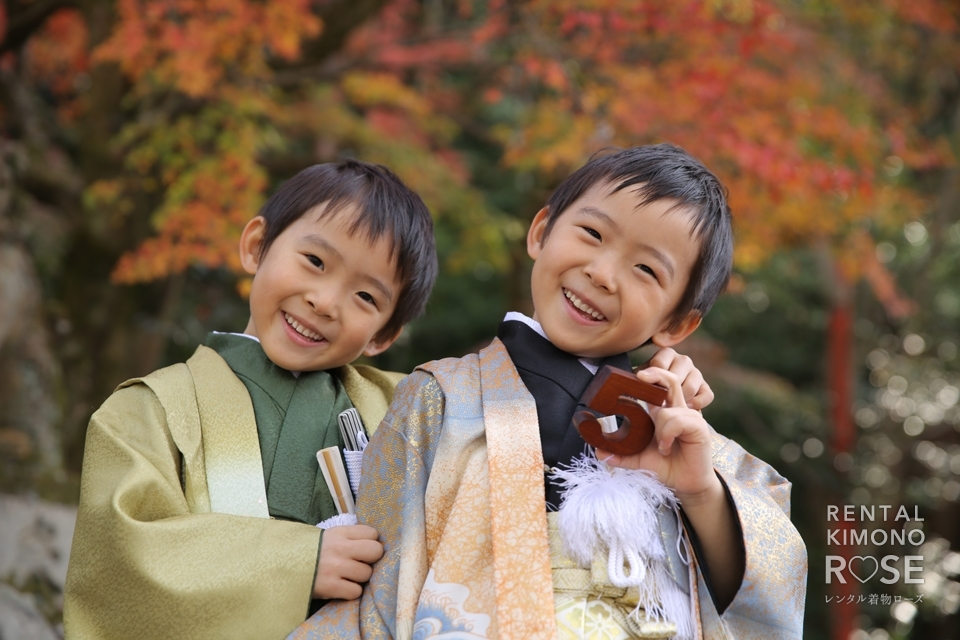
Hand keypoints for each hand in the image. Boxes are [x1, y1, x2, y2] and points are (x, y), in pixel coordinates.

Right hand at [313, 524, 383, 599]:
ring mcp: (335, 567)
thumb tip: (374, 543)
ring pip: (367, 574)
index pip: (372, 533)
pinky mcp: (330, 586)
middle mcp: (339, 548)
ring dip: (359, 578)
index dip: (370, 542)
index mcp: (339, 533)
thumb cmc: (310, 552)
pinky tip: (340, 587)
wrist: (280, 566)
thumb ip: (349, 538)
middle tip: (360, 563)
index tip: (361, 549)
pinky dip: (350, 592)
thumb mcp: (328, 537)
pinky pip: (356, 591)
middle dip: (371, 559)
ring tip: (346, 576)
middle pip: (376, 551)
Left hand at [598, 366, 720, 503]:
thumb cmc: (666, 466)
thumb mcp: (638, 459)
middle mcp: (676, 410)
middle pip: (670, 380)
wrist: (685, 484)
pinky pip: (676, 421)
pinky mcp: (699, 426)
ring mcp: (689, 416)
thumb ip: (620, 455)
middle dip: (656, 373)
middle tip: (640, 375)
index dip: (648, 376)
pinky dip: (667, 435)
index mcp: (663, 412)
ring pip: (666, 411)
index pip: (657, 386)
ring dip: (659, 430)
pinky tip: (668, 447)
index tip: (635, 374)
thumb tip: (598, 452)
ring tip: (662, 447)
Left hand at [639, 347, 712, 409]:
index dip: (653, 379)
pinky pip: (707, 394)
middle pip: (676, 377)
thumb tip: (640, 376)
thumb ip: (640, 376)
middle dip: (666, 393)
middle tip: (657, 403)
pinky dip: (697, 403)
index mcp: (666, 354)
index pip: (660, 364)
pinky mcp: (705, 387)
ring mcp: (696, 373)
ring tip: (670, 408)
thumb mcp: (641, 380)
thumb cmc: (647, 388)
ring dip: (680, 400)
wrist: (660, 402)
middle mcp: (683, 360)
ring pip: (691, 387)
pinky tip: (686, 408)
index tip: (647, 388)